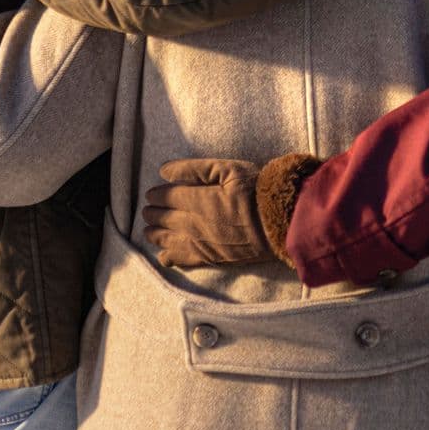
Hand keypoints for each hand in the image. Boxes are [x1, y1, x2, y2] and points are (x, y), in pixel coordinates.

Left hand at [141, 159, 273, 267]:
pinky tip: (164, 256)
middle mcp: (195, 224)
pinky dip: (170, 257)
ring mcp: (202, 243)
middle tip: (147, 210)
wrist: (281, 222)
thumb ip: (195, 169)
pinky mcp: (211, 258)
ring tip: (148, 230)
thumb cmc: (258, 191)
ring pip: (168, 240)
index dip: (157, 194)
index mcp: (199, 200)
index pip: (168, 197)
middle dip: (152, 213)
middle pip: (165, 218)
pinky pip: (183, 260)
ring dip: (155, 234)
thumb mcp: (229, 169)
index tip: (152, 193)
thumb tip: (165, 170)